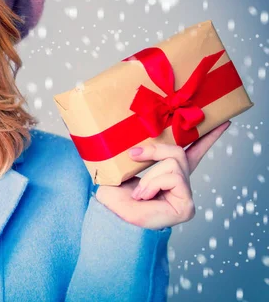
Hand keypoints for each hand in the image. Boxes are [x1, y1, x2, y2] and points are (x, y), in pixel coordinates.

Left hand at [94, 120, 231, 229]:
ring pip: (174, 163)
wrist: (114, 217)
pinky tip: (146, 196)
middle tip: (133, 154)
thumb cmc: (116, 196)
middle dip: (155, 150)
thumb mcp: (122, 169)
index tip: (224, 122)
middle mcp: (180, 182)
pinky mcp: (187, 205)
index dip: (208, 138)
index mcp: (169, 173)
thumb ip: (135, 155)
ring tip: (140, 191)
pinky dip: (154, 183)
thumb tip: (136, 143)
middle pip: (178, 152)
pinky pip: (173, 178)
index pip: (192, 152)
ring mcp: (185, 194)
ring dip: (151, 175)